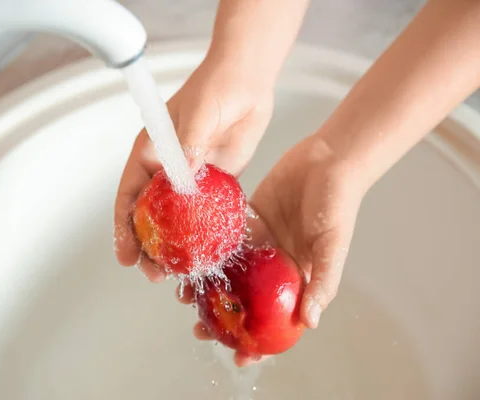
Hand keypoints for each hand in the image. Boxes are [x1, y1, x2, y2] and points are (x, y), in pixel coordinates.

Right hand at [114, 56, 274, 279]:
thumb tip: (183, 174)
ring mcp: (192, 178)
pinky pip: (207, 214)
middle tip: (155, 274)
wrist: (247, 81)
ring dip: (177, 248)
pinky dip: (205, 235)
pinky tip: (208, 255)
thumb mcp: (199, 112)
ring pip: (178, 221)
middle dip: (150, 247)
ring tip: (180, 274)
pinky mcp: (217, 182)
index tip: (125, 256)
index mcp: (151, 153)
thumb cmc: (217, 87)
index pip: (129, 196)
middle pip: (151, 216)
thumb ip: (189, 143)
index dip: (124, 228)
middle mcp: (167, 170)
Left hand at [178, 135, 367, 365]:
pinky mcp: (248, 219)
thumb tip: (309, 321)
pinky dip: (207, 253)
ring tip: (185, 298)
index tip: (240, 358)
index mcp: (297, 276)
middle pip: (246, 299)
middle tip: (201, 330)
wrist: (327, 159)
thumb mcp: (332, 245)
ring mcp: (260, 242)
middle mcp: (276, 264)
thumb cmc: (338, 203)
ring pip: (230, 272)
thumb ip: (322, 281)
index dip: (261, 341)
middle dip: (225, 318)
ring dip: (208, 288)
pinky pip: (224, 240)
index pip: (277, 318)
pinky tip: (189, 261)